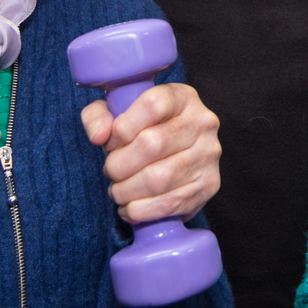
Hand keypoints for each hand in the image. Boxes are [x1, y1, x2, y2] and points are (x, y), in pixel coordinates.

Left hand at [81, 83, 220, 223]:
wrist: (177, 153)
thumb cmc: (142, 130)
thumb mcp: (117, 112)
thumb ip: (98, 116)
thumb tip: (99, 136)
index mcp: (182, 97)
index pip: (152, 104)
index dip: (123, 127)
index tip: (111, 142)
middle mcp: (202, 122)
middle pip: (152, 144)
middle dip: (119, 165)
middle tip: (111, 171)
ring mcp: (208, 155)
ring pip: (158, 179)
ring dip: (127, 191)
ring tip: (118, 191)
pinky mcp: (209, 185)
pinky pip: (169, 204)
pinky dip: (141, 211)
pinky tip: (130, 208)